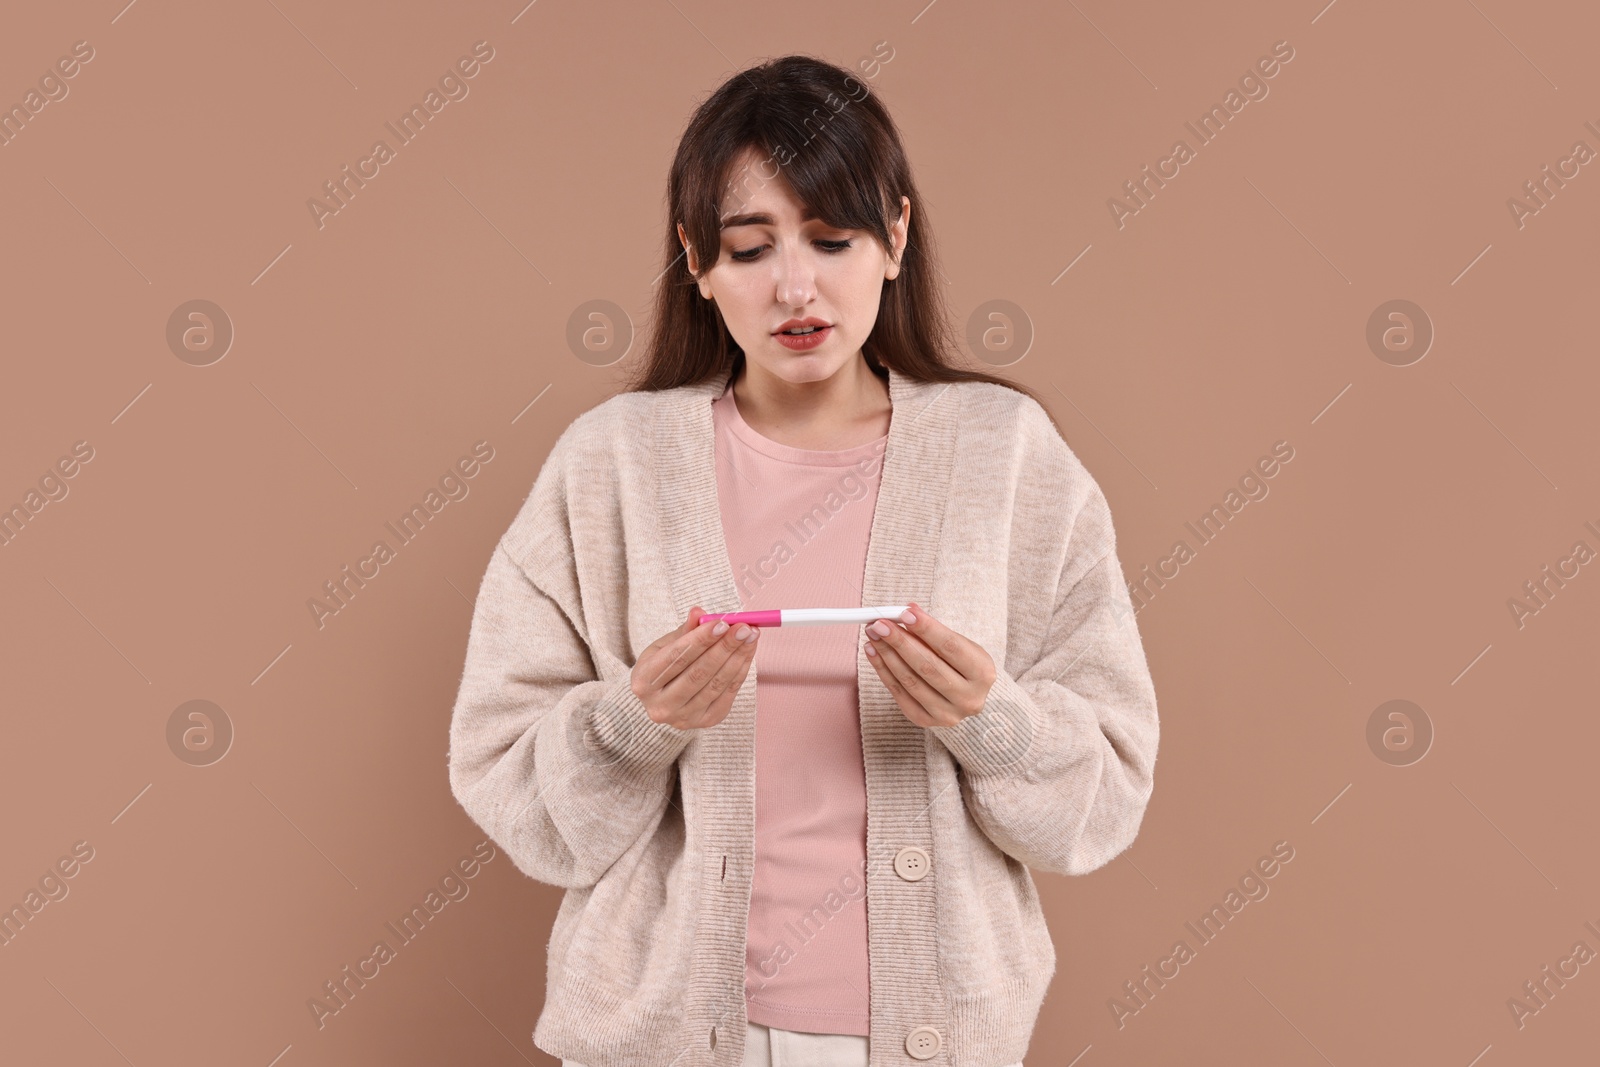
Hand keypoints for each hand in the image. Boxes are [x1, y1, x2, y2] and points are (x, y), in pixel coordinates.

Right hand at [631, 605, 759, 729]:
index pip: (676, 657)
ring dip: (738, 657)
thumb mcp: (663, 646)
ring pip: (716, 684)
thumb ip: (684, 631)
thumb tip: (700, 613)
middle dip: (724, 647)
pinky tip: (747, 653)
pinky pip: (728, 693)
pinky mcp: (705, 722)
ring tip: (751, 636)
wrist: (662, 700)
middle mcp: (660, 706)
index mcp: (643, 682)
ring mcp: (683, 718)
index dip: (701, 640)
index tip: (722, 623)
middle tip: (743, 628)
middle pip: (698, 673)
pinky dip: (740, 670)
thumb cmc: (662, 667)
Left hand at [863, 601, 995, 727]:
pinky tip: (873, 653)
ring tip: (873, 635)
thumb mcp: (958, 644)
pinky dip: (883, 671)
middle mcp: (969, 698)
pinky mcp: (925, 721)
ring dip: (887, 655)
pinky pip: (899, 694)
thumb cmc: (961, 663)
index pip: (951, 647)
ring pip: (911, 681)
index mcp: (983, 673)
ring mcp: (947, 714)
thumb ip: (933, 630)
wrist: (964, 695)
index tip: (905, 613)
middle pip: (928, 666)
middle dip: (900, 641)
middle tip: (880, 624)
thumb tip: (907, 612)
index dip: (926, 629)